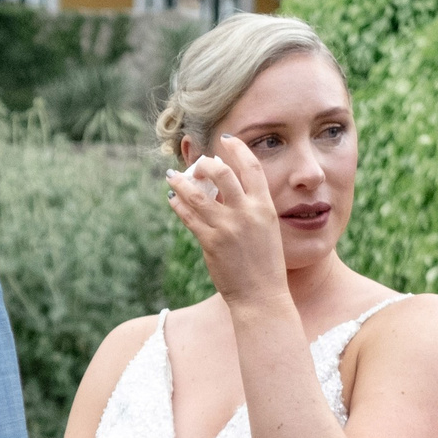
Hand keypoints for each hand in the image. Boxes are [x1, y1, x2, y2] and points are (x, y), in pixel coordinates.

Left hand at [165, 138, 285, 310]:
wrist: (262, 297)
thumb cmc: (265, 265)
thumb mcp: (266, 230)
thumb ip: (249, 209)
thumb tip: (224, 193)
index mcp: (266, 207)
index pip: (252, 167)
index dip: (238, 148)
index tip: (225, 140)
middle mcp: (247, 213)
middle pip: (222, 173)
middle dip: (205, 164)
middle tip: (195, 164)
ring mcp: (228, 227)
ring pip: (197, 194)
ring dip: (181, 182)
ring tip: (172, 177)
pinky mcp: (211, 242)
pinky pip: (188, 217)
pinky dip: (178, 205)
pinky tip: (172, 199)